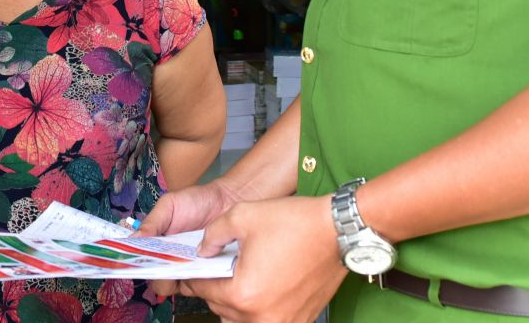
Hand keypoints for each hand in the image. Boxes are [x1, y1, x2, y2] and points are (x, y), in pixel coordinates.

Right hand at [138, 180, 241, 297]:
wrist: (227, 202)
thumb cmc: (196, 202)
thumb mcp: (169, 205)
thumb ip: (152, 222)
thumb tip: (131, 239)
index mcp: (156, 246)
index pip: (141, 265)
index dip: (138, 267)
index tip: (141, 261)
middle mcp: (169, 261)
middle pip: (156, 281)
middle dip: (159, 275)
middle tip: (168, 261)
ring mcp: (187, 270)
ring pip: (175, 286)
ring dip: (177, 278)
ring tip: (187, 261)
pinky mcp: (205, 275)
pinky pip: (197, 286)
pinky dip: (197, 281)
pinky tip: (202, 265)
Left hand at [180, 195, 347, 322]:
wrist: (339, 231)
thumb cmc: (296, 223)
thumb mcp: (242, 216)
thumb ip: (212, 235)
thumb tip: (202, 250)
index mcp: (243, 294)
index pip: (203, 290)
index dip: (193, 276)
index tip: (190, 270)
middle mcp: (261, 317)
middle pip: (220, 307)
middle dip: (215, 286)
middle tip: (216, 267)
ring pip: (240, 320)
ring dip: (235, 301)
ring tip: (240, 277)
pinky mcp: (299, 321)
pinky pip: (265, 321)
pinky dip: (258, 308)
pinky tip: (262, 285)